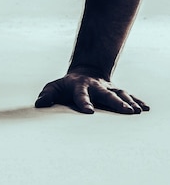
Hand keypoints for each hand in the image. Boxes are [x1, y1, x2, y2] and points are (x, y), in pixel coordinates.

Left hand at [34, 72, 148, 113]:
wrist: (85, 73)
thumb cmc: (66, 86)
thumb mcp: (54, 87)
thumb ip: (47, 95)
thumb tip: (39, 104)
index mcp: (79, 86)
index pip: (81, 95)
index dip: (84, 102)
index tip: (89, 112)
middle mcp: (96, 87)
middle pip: (106, 94)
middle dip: (116, 102)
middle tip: (126, 111)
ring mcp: (108, 88)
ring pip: (120, 94)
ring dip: (129, 102)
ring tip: (137, 111)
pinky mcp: (117, 91)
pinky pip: (129, 95)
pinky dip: (137, 101)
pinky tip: (145, 108)